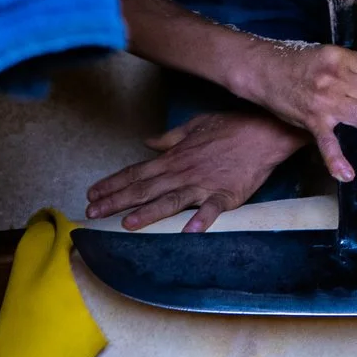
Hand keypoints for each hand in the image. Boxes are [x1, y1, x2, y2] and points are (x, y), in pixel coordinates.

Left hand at [86, 111, 309, 232]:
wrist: (264, 131)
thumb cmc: (231, 127)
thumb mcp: (195, 126)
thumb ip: (169, 138)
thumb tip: (148, 142)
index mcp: (174, 157)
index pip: (136, 172)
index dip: (113, 183)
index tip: (92, 194)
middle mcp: (183, 172)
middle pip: (144, 189)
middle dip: (116, 201)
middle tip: (92, 213)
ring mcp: (203, 184)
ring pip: (170, 200)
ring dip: (148, 213)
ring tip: (127, 224)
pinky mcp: (226, 194)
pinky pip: (211, 208)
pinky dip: (200, 219)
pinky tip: (188, 231)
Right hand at [233, 40, 356, 180]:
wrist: (263, 71)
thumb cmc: (299, 62)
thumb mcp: (332, 55)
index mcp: (338, 58)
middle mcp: (333, 80)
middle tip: (356, 98)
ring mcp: (323, 103)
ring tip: (353, 116)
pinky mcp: (313, 123)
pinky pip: (329, 145)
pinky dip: (337, 162)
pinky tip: (346, 175)